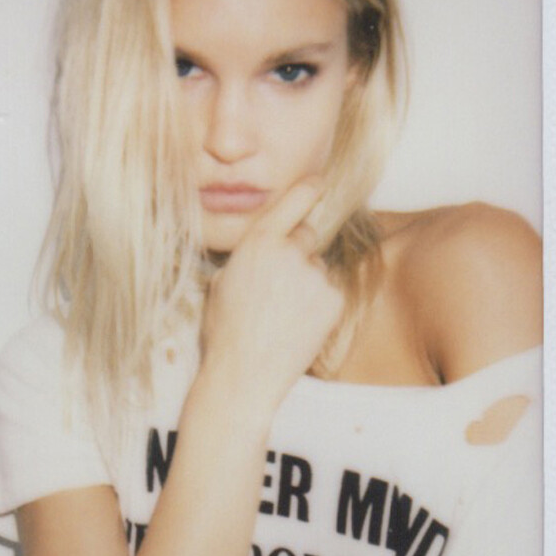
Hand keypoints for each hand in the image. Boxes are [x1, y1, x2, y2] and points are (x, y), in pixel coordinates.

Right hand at [200, 178, 344, 416]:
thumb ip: (248, 258)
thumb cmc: (225, 333)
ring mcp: (315, 276)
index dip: (307, 189)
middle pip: (306, 237)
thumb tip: (263, 251)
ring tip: (284, 317)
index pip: (291, 203)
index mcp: (257, 243)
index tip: (319, 180)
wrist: (244, 375)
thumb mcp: (222, 283)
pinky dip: (319, 306)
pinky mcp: (334, 300)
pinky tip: (298, 326)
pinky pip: (329, 292)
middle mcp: (290, 252)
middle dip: (297, 253)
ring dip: (307, 284)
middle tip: (279, 289)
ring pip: (318, 269)